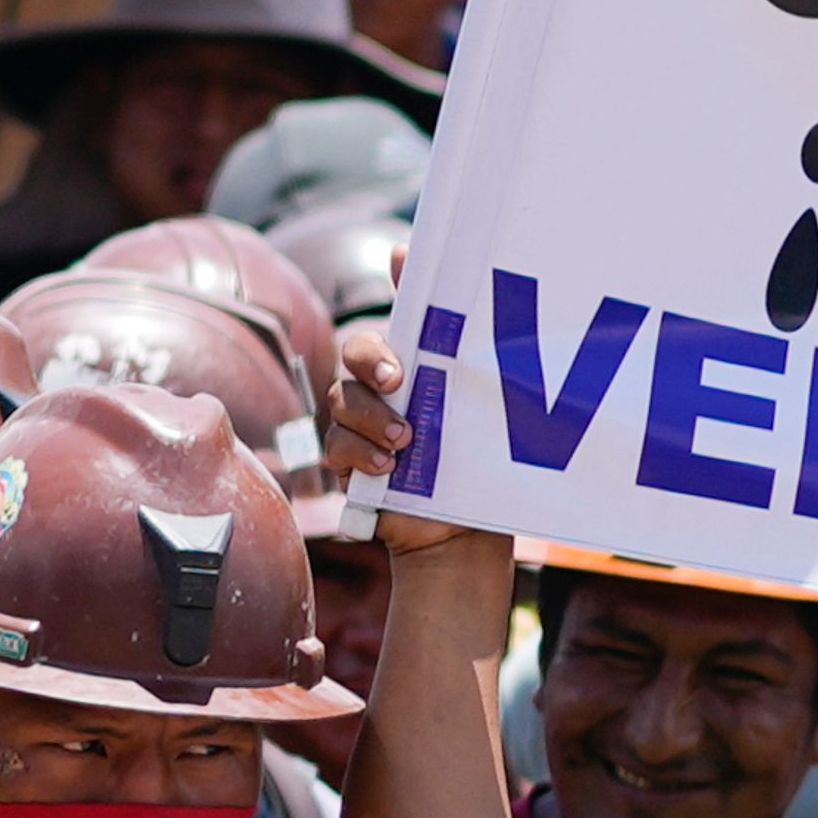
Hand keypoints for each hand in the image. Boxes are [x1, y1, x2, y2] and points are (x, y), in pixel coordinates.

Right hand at [325, 318, 475, 553]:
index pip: (394, 320)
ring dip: (370, 415)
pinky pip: (336, 445)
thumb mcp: (482, 407)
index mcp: (411, 364)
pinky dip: (360, 452)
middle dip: (371, 359)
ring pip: (343, 398)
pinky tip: (388, 466)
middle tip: (396, 378)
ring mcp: (360, 423)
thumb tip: (460, 292)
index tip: (400, 296)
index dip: (390, 297)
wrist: (461, 525)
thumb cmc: (473, 458)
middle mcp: (379, 388)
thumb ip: (471, 358)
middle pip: (355, 351)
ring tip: (405, 438)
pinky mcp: (348, 461)